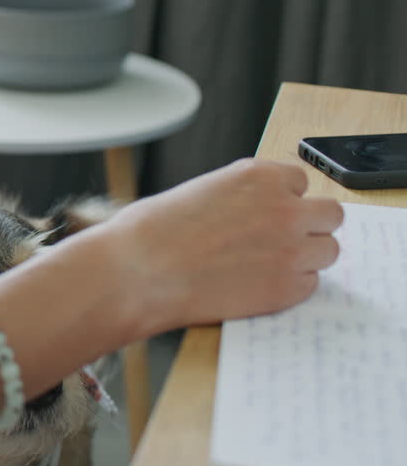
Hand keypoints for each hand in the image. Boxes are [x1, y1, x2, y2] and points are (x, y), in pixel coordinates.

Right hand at [101, 159, 342, 335]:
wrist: (136, 273)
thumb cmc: (151, 232)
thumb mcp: (200, 192)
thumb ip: (240, 198)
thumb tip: (255, 214)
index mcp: (259, 176)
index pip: (302, 183)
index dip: (285, 201)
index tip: (267, 215)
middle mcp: (283, 208)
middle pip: (329, 214)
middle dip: (308, 227)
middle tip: (279, 242)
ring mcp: (290, 249)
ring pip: (328, 251)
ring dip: (305, 258)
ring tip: (267, 267)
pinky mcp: (286, 288)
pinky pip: (310, 285)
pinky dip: (289, 288)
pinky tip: (255, 286)